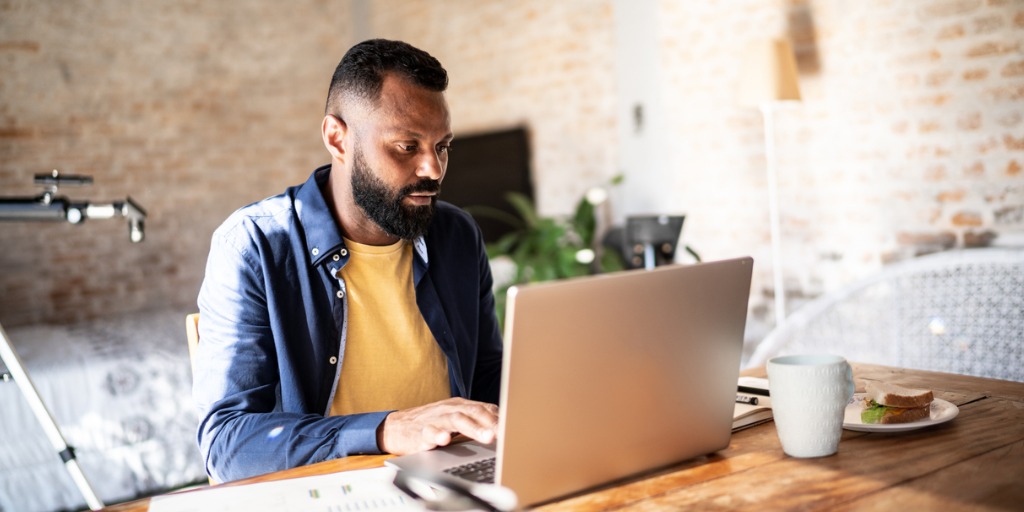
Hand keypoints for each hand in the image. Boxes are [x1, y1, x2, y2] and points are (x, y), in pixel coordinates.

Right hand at [377, 397, 497, 454]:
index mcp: (460, 406)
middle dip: (491, 422)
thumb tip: (502, 428)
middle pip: (474, 412)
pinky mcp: (420, 432)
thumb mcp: (455, 419)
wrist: (397, 427)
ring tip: (487, 437)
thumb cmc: (432, 424)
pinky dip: (438, 435)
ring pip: (456, 420)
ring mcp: (435, 420)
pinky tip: (445, 440)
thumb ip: (476, 421)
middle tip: (505, 433)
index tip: (515, 428)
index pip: (485, 409)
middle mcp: (449, 410)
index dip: (500, 418)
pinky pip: (429, 432)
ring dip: (473, 428)